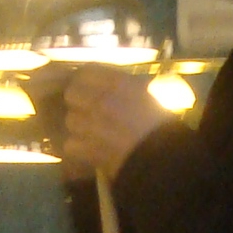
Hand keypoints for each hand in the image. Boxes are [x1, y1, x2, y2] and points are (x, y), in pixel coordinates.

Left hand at [61, 65, 170, 181]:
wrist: (162, 160)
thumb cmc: (162, 128)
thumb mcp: (148, 98)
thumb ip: (127, 89)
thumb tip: (113, 89)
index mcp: (119, 83)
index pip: (88, 71)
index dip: (84, 79)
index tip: (87, 85)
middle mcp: (100, 99)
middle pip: (73, 94)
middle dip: (78, 102)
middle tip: (86, 111)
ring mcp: (90, 124)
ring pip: (71, 120)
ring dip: (78, 127)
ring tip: (89, 134)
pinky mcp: (86, 147)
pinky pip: (71, 144)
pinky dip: (77, 149)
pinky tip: (88, 151)